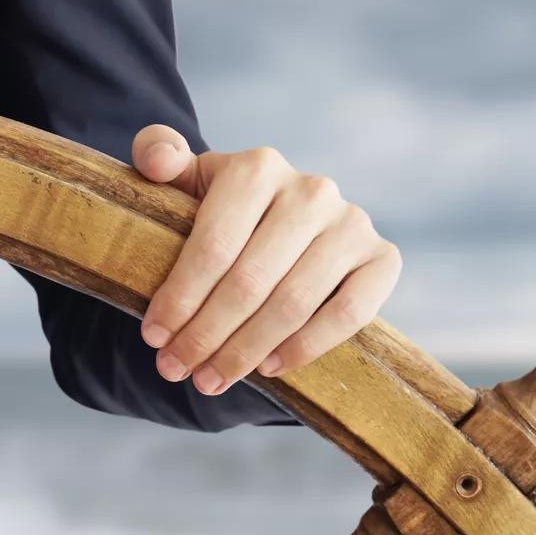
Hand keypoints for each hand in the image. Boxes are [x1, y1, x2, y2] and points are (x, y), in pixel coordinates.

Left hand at [129, 124, 401, 395]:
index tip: (153, 337)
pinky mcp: (382, 257)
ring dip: (246, 350)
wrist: (286, 225)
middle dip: (206, 334)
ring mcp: (351, 223)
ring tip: (212, 379)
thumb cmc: (226, 210)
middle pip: (250, 280)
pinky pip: (348, 313)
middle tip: (176, 369)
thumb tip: (156, 159)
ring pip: (293, 303)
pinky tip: (269, 367)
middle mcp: (311, 190)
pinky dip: (306, 346)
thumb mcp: (190, 180)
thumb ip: (159, 155)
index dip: (180, 297)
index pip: (214, 244)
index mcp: (258, 167)